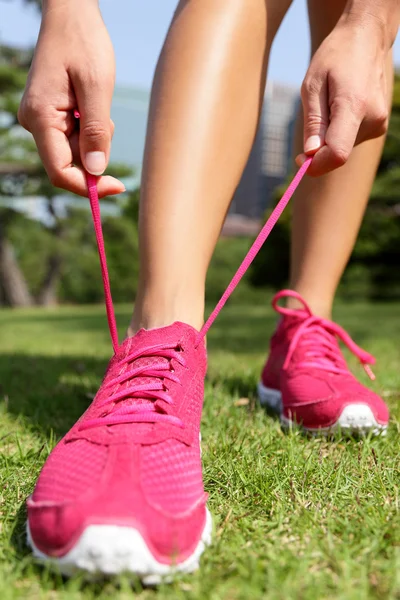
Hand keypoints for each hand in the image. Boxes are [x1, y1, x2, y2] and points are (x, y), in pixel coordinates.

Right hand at [18, 1, 124, 197]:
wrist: (71, 15)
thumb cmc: (83, 43)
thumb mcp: (97, 87)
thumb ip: (96, 133)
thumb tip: (96, 172)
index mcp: (41, 117)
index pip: (60, 171)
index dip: (88, 186)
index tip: (117, 186)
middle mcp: (34, 122)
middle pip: (69, 162)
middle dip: (95, 153)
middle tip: (108, 120)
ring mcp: (41, 119)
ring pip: (74, 150)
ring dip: (94, 138)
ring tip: (98, 103)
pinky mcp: (50, 116)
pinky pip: (74, 136)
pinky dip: (90, 128)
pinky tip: (92, 103)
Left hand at [297, 14, 390, 176]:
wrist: (366, 38)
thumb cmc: (335, 57)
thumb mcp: (312, 85)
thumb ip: (313, 122)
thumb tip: (311, 153)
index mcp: (354, 106)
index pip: (337, 153)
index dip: (316, 164)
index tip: (300, 160)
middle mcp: (372, 118)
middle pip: (338, 152)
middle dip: (319, 147)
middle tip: (313, 116)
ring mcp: (379, 123)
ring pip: (343, 147)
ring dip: (329, 135)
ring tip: (331, 102)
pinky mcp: (379, 126)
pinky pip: (351, 139)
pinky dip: (339, 130)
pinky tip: (341, 105)